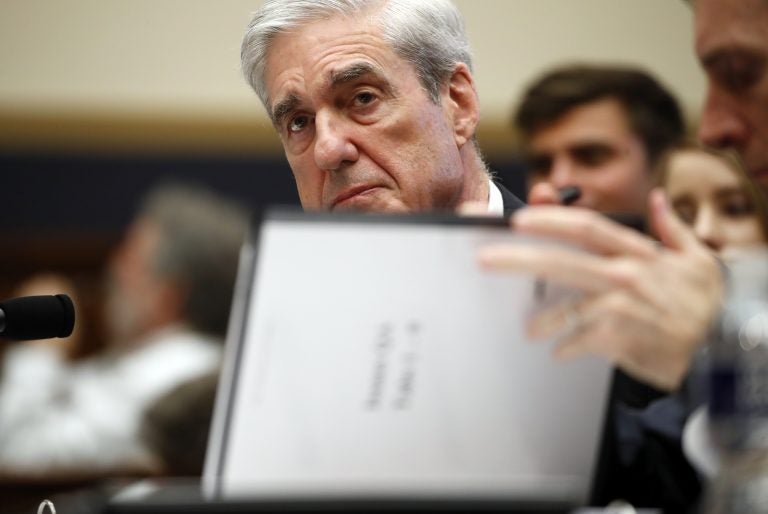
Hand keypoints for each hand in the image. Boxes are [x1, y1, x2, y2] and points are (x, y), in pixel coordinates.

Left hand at [478, 189, 722, 390]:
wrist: (718, 348)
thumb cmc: (699, 301)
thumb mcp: (695, 257)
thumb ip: (671, 227)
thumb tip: (657, 198)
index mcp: (636, 252)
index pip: (586, 228)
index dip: (551, 220)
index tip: (518, 219)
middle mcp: (625, 275)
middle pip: (562, 262)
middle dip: (518, 259)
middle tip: (484, 260)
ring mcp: (621, 308)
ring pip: (566, 309)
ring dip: (541, 320)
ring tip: (528, 329)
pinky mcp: (619, 338)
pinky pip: (579, 341)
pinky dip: (567, 346)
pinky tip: (560, 351)